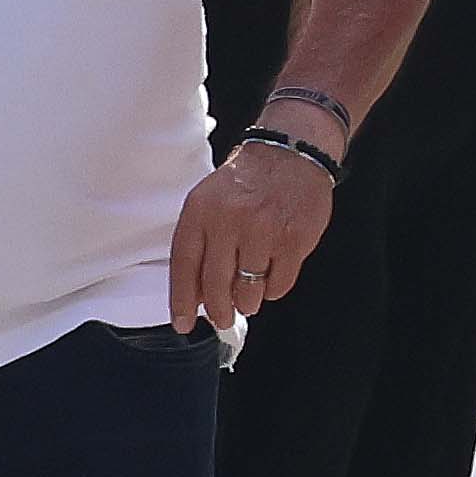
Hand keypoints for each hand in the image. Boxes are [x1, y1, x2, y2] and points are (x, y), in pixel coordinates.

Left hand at [172, 132, 331, 330]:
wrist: (290, 153)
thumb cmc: (245, 182)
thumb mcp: (209, 201)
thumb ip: (199, 244)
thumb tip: (195, 298)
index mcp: (201, 210)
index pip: (184, 265)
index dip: (182, 300)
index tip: (182, 324)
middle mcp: (229, 220)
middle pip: (215, 285)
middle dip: (218, 311)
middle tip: (222, 319)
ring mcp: (263, 231)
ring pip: (249, 292)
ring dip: (248, 300)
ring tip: (250, 290)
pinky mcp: (293, 240)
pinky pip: (279, 286)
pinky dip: (273, 288)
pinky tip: (272, 273)